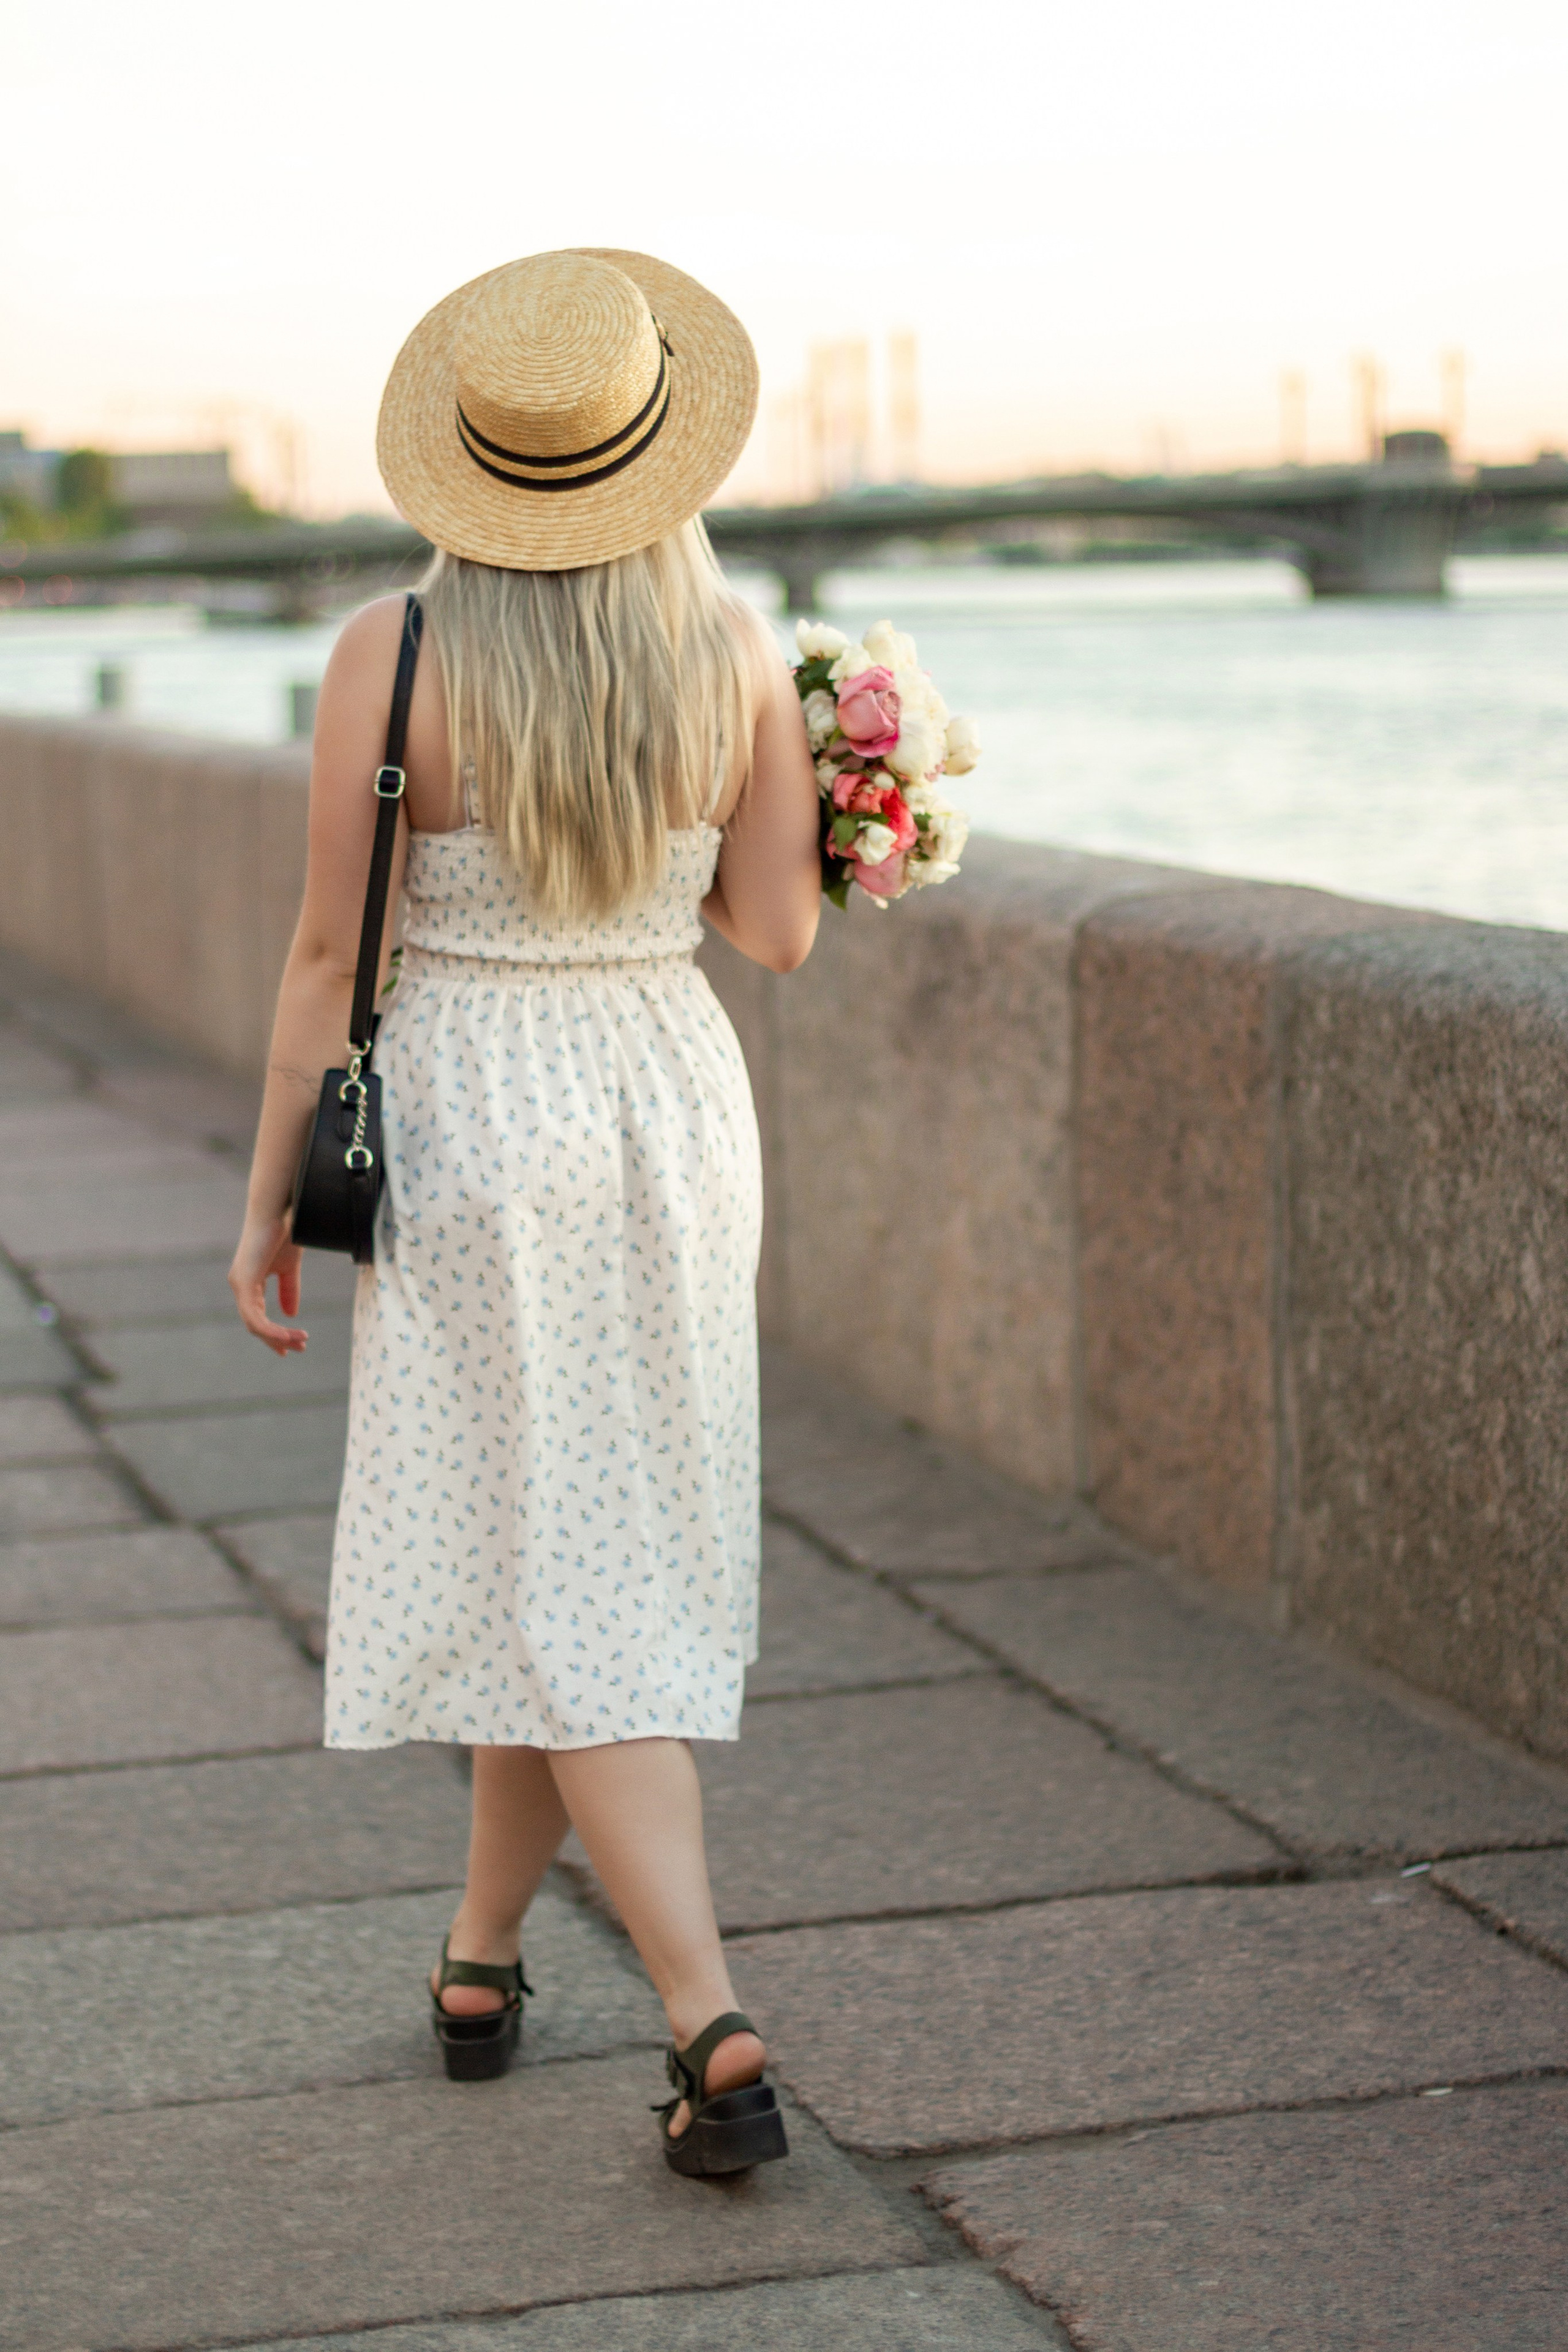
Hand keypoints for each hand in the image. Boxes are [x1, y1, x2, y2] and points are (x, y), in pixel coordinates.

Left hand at [229, 1212, 307, 1354]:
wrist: (278, 1212)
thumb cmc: (283, 1234)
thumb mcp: (289, 1268)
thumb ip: (289, 1290)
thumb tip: (291, 1314)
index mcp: (248, 1283)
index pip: (257, 1317)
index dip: (273, 1334)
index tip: (291, 1347)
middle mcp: (240, 1286)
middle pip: (255, 1326)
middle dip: (277, 1340)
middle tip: (299, 1349)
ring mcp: (239, 1285)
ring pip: (254, 1325)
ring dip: (277, 1337)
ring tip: (300, 1341)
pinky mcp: (244, 1282)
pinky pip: (255, 1317)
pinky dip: (271, 1329)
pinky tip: (289, 1333)